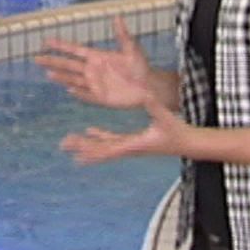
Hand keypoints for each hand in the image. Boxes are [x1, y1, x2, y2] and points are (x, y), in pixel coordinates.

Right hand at [33, 16, 153, 109]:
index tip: (45, 41)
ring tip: (48, 74)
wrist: (149, 87)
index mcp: (97, 57)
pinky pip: (86, 95)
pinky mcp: (101, 97)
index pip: (74, 50)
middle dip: (52, 61)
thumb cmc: (141, 67)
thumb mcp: (132, 49)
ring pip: (73, 80)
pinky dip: (78, 93)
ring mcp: (95, 84)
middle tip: (36, 58)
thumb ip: (122, 35)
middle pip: (68, 65)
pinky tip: (69, 90)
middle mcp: (92, 70)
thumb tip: (117, 16)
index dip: (60, 46)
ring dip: (61, 77)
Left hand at [61, 96, 189, 165]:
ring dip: (86, 143)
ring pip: (103, 145)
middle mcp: (128, 147)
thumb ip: (154, 106)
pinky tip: (88, 132)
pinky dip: (99, 136)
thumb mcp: (166, 118)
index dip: (93, 151)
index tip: (77, 155)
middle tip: (63, 145)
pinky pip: (111, 140)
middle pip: (101, 149)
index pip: (109, 149)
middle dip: (82, 147)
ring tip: (68, 142)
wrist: (187, 143)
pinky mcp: (132, 141)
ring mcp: (129, 145)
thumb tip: (144, 94)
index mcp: (134, 144)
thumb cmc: (178, 132)